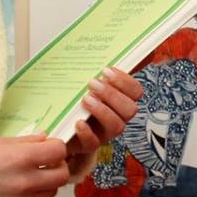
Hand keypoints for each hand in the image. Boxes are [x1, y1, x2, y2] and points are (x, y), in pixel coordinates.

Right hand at [0, 135, 68, 196]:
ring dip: (46, 182)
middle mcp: (26, 182)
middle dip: (57, 166)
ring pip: (51, 191)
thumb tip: (44, 138)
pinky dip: (31, 195)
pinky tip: (14, 188)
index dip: (55, 146)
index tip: (48, 146)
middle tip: (45, 161)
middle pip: (62, 175)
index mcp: (22, 158)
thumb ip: (25, 141)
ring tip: (28, 175)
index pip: (59, 151)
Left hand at [62, 68, 143, 184]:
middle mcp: (118, 117)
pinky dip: (87, 131)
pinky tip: (78, 122)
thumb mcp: (88, 84)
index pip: (136, 91)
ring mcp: (105, 133)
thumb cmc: (78, 101)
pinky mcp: (88, 145)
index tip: (105, 71)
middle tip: (93, 83)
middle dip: (113, 95)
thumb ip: (100, 72)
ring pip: (117, 126)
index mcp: (121, 101)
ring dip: (103, 110)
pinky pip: (93, 142)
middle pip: (130, 109)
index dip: (125, 81)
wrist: (61, 126)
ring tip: (86, 99)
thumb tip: (130, 51)